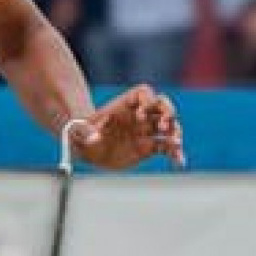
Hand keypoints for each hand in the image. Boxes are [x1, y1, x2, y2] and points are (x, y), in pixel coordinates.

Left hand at [69, 85, 184, 170]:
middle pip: (163, 105)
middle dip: (168, 113)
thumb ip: (85, 132)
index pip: (143, 93)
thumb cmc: (79, 132)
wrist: (85, 148)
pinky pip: (167, 148)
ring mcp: (146, 131)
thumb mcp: (77, 130)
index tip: (140, 116)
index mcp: (123, 105)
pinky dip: (175, 154)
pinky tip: (179, 163)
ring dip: (175, 133)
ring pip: (170, 126)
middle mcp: (139, 115)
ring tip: (175, 144)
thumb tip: (95, 139)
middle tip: (163, 127)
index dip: (146, 101)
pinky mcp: (149, 147)